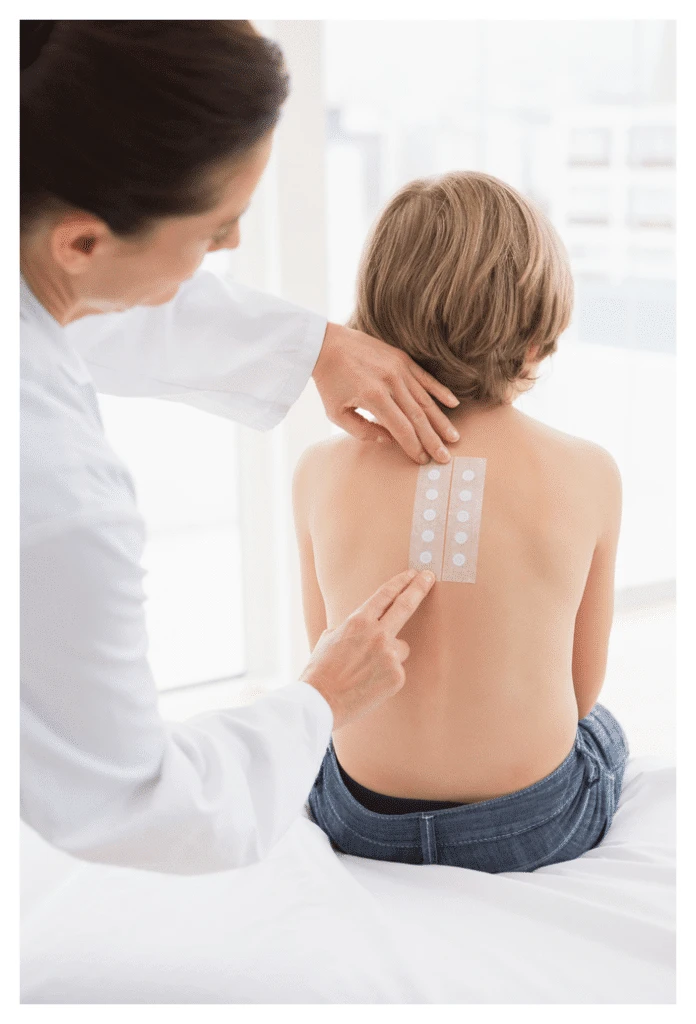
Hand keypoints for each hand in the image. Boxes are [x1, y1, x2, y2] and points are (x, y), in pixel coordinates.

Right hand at [299, 569, 435, 729]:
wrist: (321, 701)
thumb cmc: (321, 671)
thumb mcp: (329, 639)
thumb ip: (349, 629)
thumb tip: (358, 628)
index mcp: (358, 621)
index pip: (385, 595)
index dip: (400, 582)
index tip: (412, 574)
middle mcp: (377, 633)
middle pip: (405, 605)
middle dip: (419, 588)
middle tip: (429, 577)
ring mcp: (389, 655)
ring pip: (401, 647)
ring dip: (390, 654)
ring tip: (367, 670)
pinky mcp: (397, 675)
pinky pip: (397, 669)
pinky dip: (387, 675)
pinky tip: (370, 684)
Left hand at [312, 322, 459, 464]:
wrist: (325, 344)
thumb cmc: (329, 382)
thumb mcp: (337, 413)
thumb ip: (363, 431)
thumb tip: (389, 441)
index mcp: (373, 396)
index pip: (401, 428)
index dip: (414, 446)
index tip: (423, 460)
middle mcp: (390, 382)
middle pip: (418, 417)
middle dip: (433, 440)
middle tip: (445, 457)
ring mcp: (399, 368)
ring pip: (426, 400)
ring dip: (441, 420)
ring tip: (453, 437)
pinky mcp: (401, 358)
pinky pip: (425, 377)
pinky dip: (440, 391)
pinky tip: (453, 404)